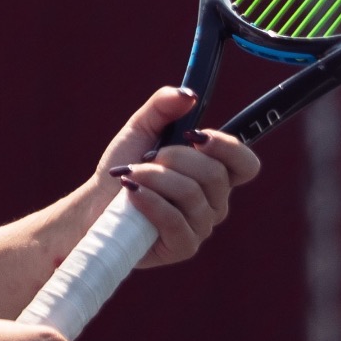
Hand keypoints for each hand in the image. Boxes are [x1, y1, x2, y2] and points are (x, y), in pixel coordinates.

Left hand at [95, 86, 260, 268]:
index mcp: (215, 174)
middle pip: (214, 174)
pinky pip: (174, 220)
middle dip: (174, 158)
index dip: (228, 148)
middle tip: (147, 157)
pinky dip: (149, 201)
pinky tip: (131, 193)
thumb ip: (164, 107)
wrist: (95, 204)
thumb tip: (189, 95)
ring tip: (130, 174)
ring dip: (154, 178)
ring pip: (191, 194)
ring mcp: (201, 226)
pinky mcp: (182, 246)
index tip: (196, 135)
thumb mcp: (141, 129)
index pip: (246, 164)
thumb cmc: (124, 167)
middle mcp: (215, 202)